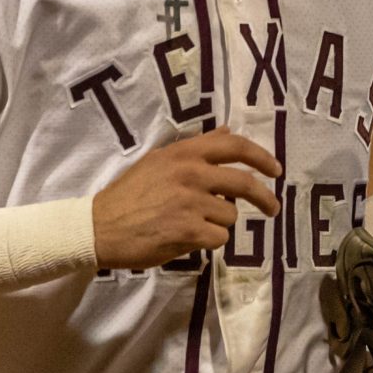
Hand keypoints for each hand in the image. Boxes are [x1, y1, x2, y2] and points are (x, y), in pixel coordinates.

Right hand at [92, 129, 281, 270]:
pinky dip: (207, 241)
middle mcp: (189, 174)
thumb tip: (227, 131)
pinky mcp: (189, 230)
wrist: (97, 228)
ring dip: (219, 223)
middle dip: (265, 198)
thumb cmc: (126, 196)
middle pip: (245, 183)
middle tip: (271, 208)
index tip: (275, 170)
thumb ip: (194, 148)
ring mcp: (190, 202)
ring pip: (231, 215)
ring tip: (193, 224)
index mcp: (182, 154)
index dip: (262, 157)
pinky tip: (186, 238)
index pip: (234, 146)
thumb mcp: (158, 162)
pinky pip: (219, 238)